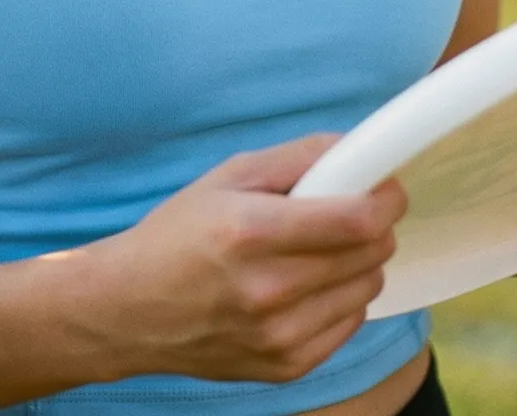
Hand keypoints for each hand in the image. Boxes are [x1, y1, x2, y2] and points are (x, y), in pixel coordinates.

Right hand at [89, 135, 405, 384]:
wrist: (129, 310)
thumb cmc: (178, 233)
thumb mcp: (228, 176)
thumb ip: (297, 157)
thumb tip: (356, 148)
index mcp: (251, 232)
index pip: (355, 221)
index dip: (385, 198)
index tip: (387, 186)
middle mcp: (268, 290)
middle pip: (370, 255)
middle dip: (374, 226)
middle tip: (351, 211)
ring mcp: (278, 336)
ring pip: (367, 289)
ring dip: (359, 262)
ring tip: (321, 249)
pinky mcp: (286, 367)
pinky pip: (350, 324)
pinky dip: (342, 298)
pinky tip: (308, 284)